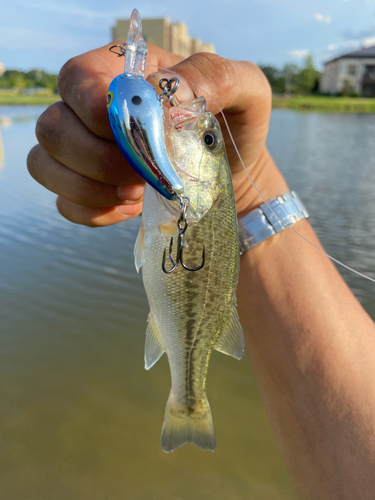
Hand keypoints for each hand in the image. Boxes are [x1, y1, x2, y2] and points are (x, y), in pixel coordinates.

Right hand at [27, 42, 287, 225]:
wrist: (230, 181)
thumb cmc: (233, 132)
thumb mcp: (246, 94)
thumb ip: (213, 76)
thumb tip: (165, 91)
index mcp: (121, 73)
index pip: (77, 80)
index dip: (100, 115)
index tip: (142, 140)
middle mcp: (90, 109)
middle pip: (53, 127)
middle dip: (98, 160)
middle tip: (142, 176)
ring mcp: (82, 152)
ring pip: (45, 165)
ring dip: (91, 188)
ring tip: (137, 193)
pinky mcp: (85, 190)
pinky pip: (65, 204)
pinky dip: (94, 211)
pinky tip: (129, 209)